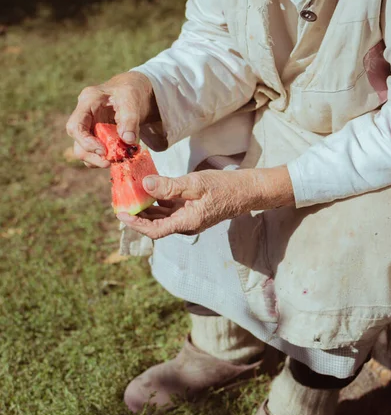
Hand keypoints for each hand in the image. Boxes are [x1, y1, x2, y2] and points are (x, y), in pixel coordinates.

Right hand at [66, 71, 157, 167]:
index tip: (103, 152)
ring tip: (116, 160)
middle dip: (92, 156)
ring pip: (84, 151)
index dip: (86, 143)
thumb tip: (128, 140)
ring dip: (98, 160)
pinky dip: (105, 158)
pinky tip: (118, 156)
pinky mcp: (96, 137)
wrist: (134, 92)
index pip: (75, 126)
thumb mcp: (132, 99)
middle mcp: (84, 116)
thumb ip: (130, 119)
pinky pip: (95, 153)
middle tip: (109, 163)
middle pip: (77, 143)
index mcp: (88, 102)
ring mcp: (89, 128)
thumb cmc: (131, 91)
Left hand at [117, 166, 294, 238]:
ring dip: (146, 209)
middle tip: (120, 202)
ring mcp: (189, 218)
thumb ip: (169, 186)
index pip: (155, 230)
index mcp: (186, 223)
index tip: (120, 214)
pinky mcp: (191, 211)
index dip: (136, 224)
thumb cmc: (224, 186)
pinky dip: (158, 202)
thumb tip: (145, 186)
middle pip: (155, 225)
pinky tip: (150, 189)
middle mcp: (186, 224)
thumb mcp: (195, 184)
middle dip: (137, 215)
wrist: (247, 190)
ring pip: (161, 217)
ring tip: (131, 195)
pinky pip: (170, 210)